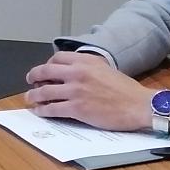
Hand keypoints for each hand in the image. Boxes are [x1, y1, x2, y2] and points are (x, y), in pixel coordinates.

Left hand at [22, 50, 152, 128]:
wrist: (139, 105)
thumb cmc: (127, 90)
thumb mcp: (106, 69)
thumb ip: (89, 69)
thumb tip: (74, 74)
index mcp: (86, 61)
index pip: (57, 58)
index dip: (47, 64)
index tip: (45, 70)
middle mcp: (78, 73)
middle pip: (45, 71)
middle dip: (34, 77)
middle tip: (30, 81)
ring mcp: (75, 91)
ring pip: (44, 92)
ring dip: (33, 96)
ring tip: (30, 99)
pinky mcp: (76, 108)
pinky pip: (52, 109)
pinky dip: (43, 111)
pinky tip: (40, 112)